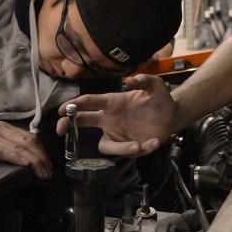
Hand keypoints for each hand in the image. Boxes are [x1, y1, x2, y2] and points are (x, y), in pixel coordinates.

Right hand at [0, 118, 52, 178]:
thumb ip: (1, 145)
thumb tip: (20, 159)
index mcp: (2, 128)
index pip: (29, 138)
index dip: (42, 152)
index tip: (48, 166)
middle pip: (29, 141)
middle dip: (43, 158)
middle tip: (49, 173)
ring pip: (20, 146)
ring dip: (35, 160)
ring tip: (43, 173)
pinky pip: (4, 151)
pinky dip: (19, 158)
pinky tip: (27, 166)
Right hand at [57, 74, 175, 156]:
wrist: (171, 115)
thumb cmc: (158, 98)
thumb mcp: (154, 85)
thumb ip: (144, 80)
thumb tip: (130, 81)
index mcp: (111, 102)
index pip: (88, 103)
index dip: (73, 105)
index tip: (61, 110)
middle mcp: (110, 119)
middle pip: (83, 123)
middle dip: (69, 125)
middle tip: (60, 130)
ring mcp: (117, 134)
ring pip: (105, 146)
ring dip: (119, 148)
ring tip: (137, 145)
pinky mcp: (129, 146)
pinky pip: (128, 152)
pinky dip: (142, 148)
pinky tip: (153, 141)